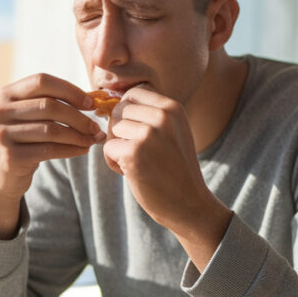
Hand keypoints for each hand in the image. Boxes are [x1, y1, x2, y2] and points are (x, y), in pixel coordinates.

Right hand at [0, 73, 103, 237]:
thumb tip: (96, 98)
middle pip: (49, 106)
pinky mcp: (10, 156)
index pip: (42, 81)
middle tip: (96, 127)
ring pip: (51, 129)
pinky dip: (72, 149)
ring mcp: (2, 134)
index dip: (70, 91)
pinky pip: (49, 149)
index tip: (92, 103)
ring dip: (79, 135)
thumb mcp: (34, 116)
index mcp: (7, 94)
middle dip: (79, 117)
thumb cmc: (28, 139)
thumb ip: (57, 103)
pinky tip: (83, 149)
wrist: (4, 174)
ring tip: (93, 139)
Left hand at [103, 86, 229, 265]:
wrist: (189, 202)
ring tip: (138, 162)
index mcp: (173, 108)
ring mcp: (149, 134)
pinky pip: (108, 148)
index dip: (128, 113)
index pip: (133, 94)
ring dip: (118, 147)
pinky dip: (114, 163)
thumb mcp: (172, 132)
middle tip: (138, 151)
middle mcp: (163, 116)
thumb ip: (150, 114)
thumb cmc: (175, 168)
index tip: (137, 132)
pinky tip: (132, 173)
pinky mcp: (134, 153)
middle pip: (119, 110)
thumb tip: (111, 101)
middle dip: (121, 130)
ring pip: (112, 129)